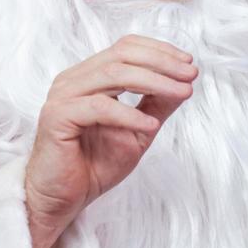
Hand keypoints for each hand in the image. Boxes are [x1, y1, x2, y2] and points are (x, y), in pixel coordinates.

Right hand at [24, 34, 197, 247]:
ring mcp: (63, 96)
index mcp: (89, 76)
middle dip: (162, 63)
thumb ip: (157, 105)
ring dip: (154, 82)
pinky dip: (129, 114)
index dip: (160, 51)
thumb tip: (185, 82)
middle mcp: (74, 80)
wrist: (62, 200)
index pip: (126, 47)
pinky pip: (99, 107)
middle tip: (190, 75)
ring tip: (181, 92)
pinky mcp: (57, 117)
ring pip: (114, 74)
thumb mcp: (138, 131)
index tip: (189, 64)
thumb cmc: (94, 165)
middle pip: (122, 55)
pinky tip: (150, 125)